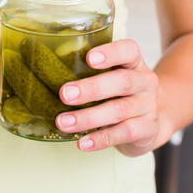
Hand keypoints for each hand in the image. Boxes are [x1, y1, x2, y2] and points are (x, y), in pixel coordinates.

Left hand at [55, 39, 167, 156]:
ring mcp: (147, 106)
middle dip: (92, 88)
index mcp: (133, 63)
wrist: (151, 121)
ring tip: (63, 122)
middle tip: (65, 94)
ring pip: (119, 110)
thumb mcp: (110, 77)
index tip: (89, 58)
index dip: (111, 52)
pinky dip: (101, 139)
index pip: (129, 50)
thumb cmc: (120, 94)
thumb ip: (86, 72)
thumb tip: (41, 71)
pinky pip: (124, 133)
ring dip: (88, 117)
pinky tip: (82, 142)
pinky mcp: (147, 129)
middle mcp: (144, 82)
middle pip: (122, 81)